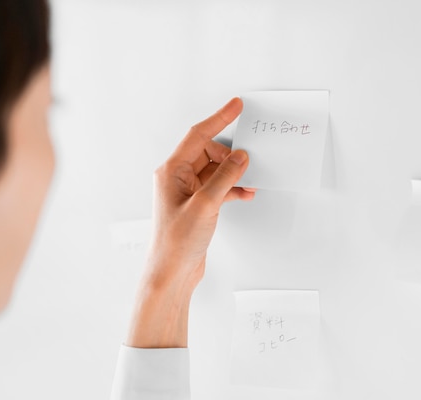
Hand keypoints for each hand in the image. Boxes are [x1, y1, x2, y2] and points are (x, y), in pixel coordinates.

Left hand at [127, 97, 253, 347]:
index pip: (198, 135)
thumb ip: (225, 177)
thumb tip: (240, 157)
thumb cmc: (177, 242)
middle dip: (230, 154)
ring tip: (249, 177)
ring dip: (233, 173)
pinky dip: (232, 188)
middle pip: (208, 151)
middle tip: (249, 155)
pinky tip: (244, 193)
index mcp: (171, 171)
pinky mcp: (198, 206)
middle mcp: (177, 178)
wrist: (172, 272)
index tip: (236, 106)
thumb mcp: (206, 205)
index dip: (219, 119)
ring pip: (215, 170)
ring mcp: (188, 192)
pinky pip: (218, 187)